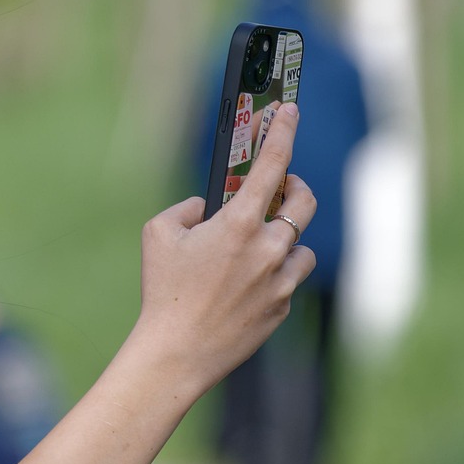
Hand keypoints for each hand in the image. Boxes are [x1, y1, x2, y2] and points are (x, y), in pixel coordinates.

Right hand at [135, 103, 316, 393]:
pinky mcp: (283, 308)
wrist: (177, 353)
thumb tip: (206, 207)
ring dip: (284, 239)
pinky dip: (274, 274)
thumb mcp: (157, 235)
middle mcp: (269, 248)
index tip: (290, 111)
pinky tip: (244, 286)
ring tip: (255, 249)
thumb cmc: (162, 291)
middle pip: (305, 200)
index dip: (284, 132)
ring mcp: (281, 280)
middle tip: (279, 188)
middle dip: (296, 186)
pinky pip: (289, 280)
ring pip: (301, 245)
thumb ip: (185, 209)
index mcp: (238, 224)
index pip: (272, 165)